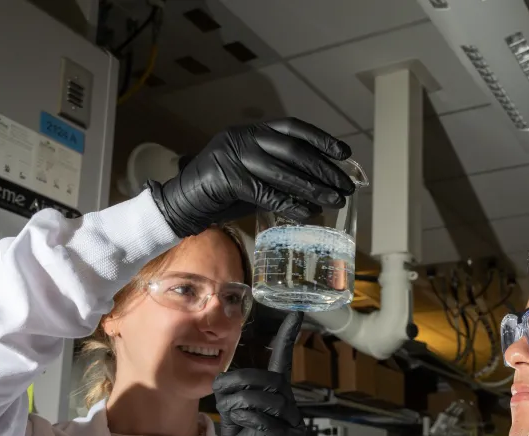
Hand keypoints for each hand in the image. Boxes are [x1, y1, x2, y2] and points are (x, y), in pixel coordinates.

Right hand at [151, 118, 355, 238]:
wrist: (183, 204)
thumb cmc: (221, 194)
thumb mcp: (254, 177)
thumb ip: (280, 177)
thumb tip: (319, 189)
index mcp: (251, 132)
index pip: (293, 128)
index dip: (321, 139)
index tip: (344, 153)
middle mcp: (243, 138)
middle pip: (293, 150)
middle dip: (324, 168)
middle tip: (346, 185)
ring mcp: (233, 157)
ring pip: (283, 171)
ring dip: (313, 188)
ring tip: (335, 200)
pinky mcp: (227, 179)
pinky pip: (266, 193)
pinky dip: (289, 204)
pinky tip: (307, 213)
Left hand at [213, 312, 306, 435]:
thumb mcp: (232, 427)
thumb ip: (230, 403)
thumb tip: (223, 383)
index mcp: (274, 400)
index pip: (281, 364)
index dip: (287, 339)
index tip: (295, 314)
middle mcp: (288, 408)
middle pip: (267, 378)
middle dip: (240, 381)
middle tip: (222, 395)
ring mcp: (292, 426)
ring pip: (270, 398)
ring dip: (243, 402)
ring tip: (233, 415)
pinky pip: (274, 423)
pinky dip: (255, 419)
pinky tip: (244, 423)